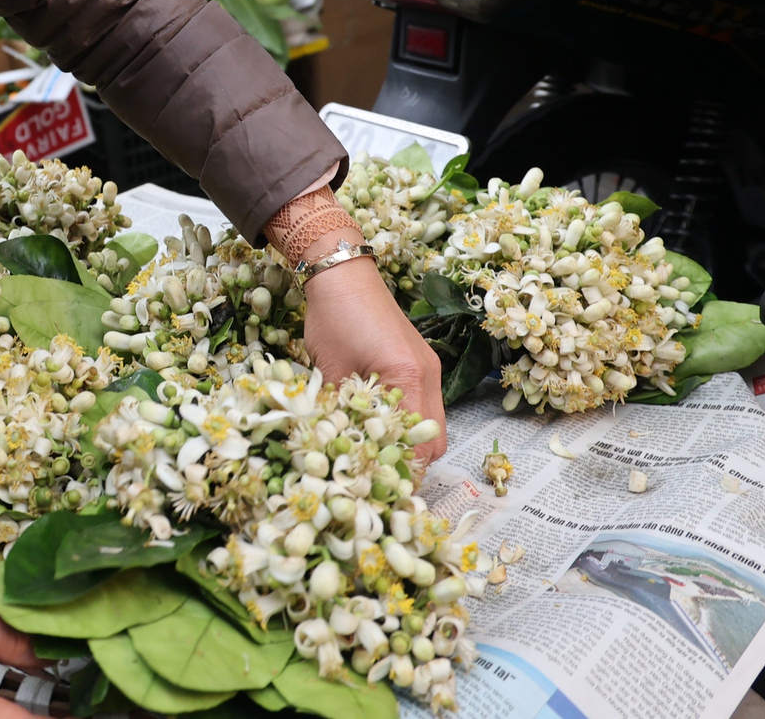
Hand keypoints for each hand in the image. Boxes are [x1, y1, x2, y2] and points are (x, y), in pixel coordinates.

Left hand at [300, 257, 446, 463]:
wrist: (342, 273)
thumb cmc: (333, 318)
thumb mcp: (329, 371)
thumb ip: (339, 414)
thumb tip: (337, 452)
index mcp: (407, 378)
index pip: (418, 445)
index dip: (401, 474)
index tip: (380, 492)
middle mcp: (428, 375)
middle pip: (435, 441)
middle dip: (411, 463)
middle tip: (378, 477)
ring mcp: (429, 368)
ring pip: (433, 424)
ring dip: (411, 442)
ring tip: (379, 454)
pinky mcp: (421, 362)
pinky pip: (425, 404)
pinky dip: (408, 421)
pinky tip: (381, 425)